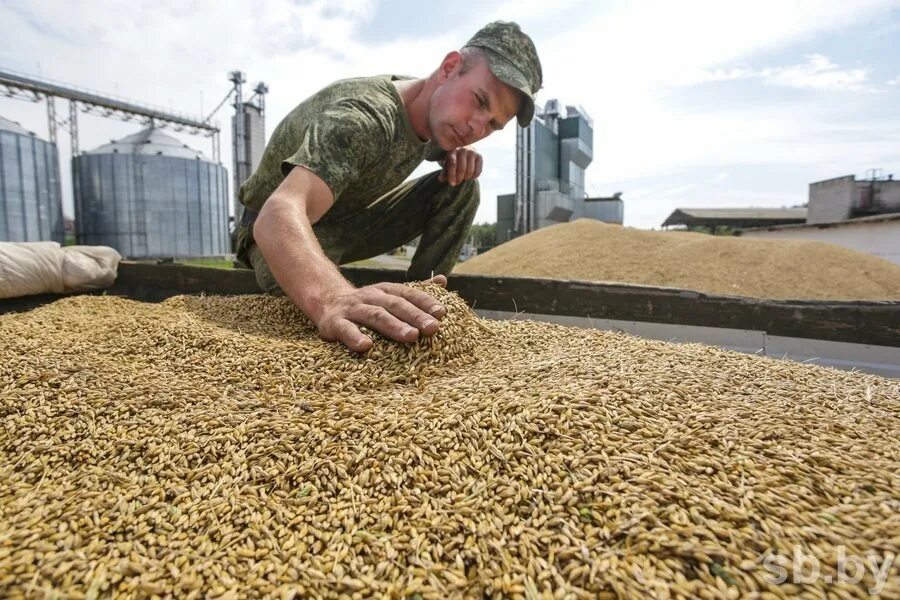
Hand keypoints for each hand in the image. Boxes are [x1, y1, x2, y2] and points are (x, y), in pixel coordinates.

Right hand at [314, 275, 448, 351]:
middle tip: (433, 328)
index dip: (425, 302)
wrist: (326, 301)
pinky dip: (355, 337)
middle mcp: (370, 297)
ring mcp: (352, 309)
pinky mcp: (334, 323)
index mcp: (385, 290)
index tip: (442, 313)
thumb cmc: (367, 303)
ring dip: (393, 326)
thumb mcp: (389, 294)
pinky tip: (366, 347)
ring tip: (411, 336)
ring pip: (374, 315)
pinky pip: (345, 330)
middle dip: (415, 316)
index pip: (408, 294)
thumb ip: (415, 291)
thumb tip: (443, 280)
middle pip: (395, 305)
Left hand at [438, 147, 482, 185]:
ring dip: (466, 178)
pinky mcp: (479, 156)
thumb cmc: (453, 161)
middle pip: (462, 169)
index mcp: (452, 151)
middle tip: (457, 182)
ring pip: (470, 171)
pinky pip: (478, 171)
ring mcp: (472, 152)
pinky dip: (474, 177)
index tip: (452, 184)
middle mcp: (463, 150)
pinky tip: (470, 176)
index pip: (453, 164)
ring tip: (463, 178)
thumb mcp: (447, 166)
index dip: (452, 175)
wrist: (464, 152)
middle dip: (459, 178)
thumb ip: (444, 173)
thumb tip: (440, 178)